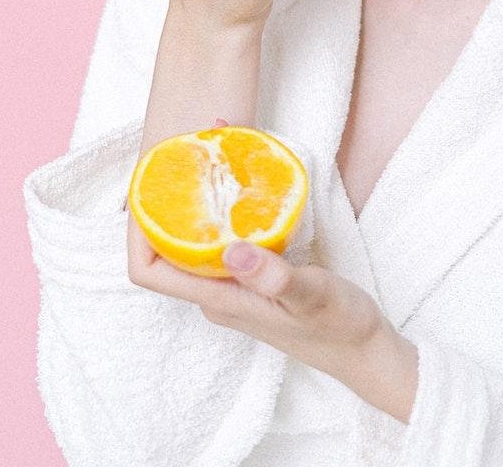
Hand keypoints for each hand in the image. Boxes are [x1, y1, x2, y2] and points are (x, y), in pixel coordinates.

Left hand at [127, 122, 389, 386]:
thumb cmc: (338, 326)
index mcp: (219, 299)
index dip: (139, 231)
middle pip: (168, 245)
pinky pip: (223, 235)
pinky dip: (223, 206)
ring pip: (196, 237)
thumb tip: (233, 250)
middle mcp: (217, 292)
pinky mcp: (252, 274)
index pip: (150, 271)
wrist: (363, 348)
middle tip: (183, 153)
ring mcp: (233, 284)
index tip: (150, 186)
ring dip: (197, 198)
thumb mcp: (312, 296)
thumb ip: (273, 277)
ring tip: (210, 154)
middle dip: (168, 199)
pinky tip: (241, 178)